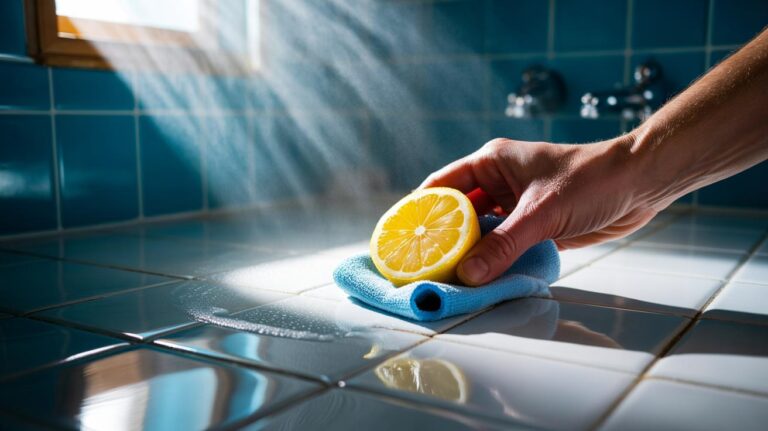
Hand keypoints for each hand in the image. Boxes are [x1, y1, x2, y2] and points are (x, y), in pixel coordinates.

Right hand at [419, 136, 662, 285]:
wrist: (642, 184)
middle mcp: (499, 183)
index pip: (442, 186)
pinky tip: (483, 281)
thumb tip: (468, 275)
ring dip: (470, 255)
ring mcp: (516, 207)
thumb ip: (504, 244)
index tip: (399, 236)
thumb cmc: (591, 179)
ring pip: (482, 234)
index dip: (418, 209)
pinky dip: (495, 263)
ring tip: (448, 280)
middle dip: (443, 239)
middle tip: (422, 267)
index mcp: (492, 162)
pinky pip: (506, 247)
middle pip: (459, 214)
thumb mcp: (542, 212)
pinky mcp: (535, 227)